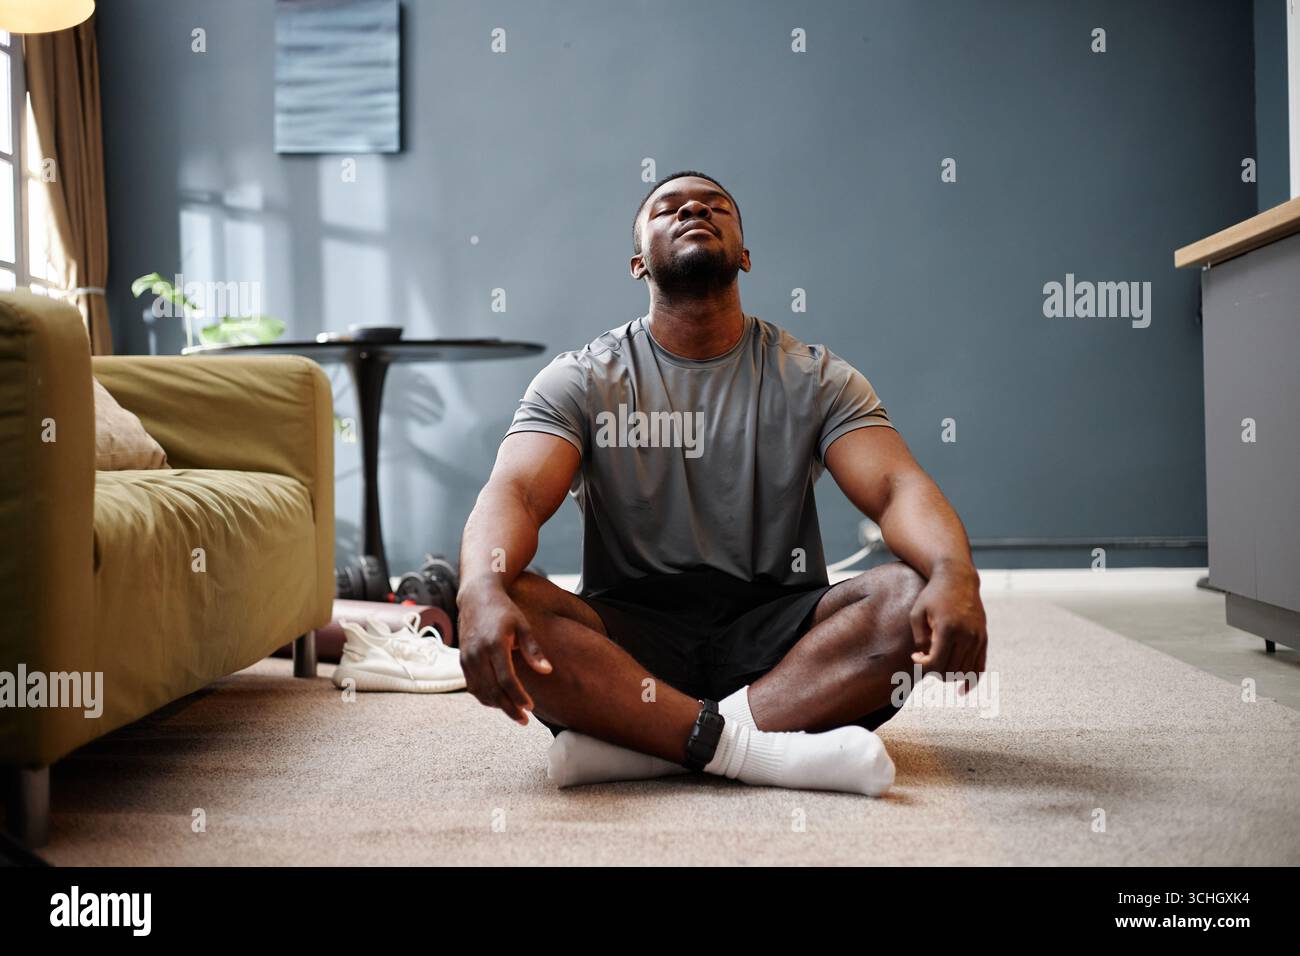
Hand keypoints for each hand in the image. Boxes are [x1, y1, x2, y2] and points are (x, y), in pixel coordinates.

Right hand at [456, 581, 552, 724]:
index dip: (518, 696)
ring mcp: (467, 658)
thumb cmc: (504, 611)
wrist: (476, 597)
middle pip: (492, 690)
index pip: (506, 678)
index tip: (530, 707)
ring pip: (481, 692)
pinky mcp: (462, 661)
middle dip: (509, 708)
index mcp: (494, 644)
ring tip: (515, 713)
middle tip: (524, 720)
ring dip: (497, 706)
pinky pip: (473, 687)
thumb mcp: (523, 626)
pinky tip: (500, 701)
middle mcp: (477, 653)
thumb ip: (533, 650)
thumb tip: (547, 671)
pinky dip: (486, 697)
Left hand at [909, 563, 987, 694]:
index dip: (922, 666)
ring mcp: (978, 638)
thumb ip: (920, 639)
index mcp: (948, 629)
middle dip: (934, 671)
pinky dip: (971, 681)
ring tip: (937, 664)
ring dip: (948, 675)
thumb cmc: (933, 595)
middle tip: (924, 660)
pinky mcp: (983, 639)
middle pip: (950, 671)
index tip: (915, 656)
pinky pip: (980, 667)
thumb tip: (924, 661)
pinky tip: (962, 691)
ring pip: (964, 672)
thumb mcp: (918, 614)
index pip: (936, 663)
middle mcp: (967, 636)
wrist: (958, 578)